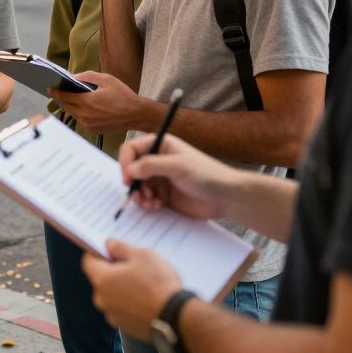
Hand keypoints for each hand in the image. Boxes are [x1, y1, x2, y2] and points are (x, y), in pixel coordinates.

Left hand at [49, 72, 150, 135]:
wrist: (136, 115)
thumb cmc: (123, 95)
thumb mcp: (106, 79)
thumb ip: (87, 76)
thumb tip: (74, 78)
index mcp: (87, 102)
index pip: (65, 96)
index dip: (56, 92)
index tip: (49, 88)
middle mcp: (85, 115)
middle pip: (67, 106)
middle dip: (61, 99)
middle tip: (57, 92)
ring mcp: (89, 124)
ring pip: (73, 114)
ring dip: (70, 106)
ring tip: (68, 98)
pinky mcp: (93, 130)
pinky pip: (81, 120)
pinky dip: (79, 113)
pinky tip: (81, 107)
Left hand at [82, 239, 182, 339]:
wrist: (177, 317)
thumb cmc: (158, 283)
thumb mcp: (142, 255)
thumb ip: (120, 248)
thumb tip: (108, 244)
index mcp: (102, 279)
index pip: (88, 261)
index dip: (98, 253)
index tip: (110, 250)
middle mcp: (102, 299)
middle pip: (101, 279)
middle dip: (113, 271)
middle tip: (134, 267)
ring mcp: (112, 315)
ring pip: (112, 295)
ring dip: (122, 289)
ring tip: (144, 285)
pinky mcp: (125, 327)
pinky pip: (122, 310)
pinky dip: (130, 304)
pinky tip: (147, 300)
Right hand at [117, 133, 235, 219]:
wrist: (225, 197)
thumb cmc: (206, 175)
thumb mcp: (177, 166)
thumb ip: (151, 165)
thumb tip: (129, 170)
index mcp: (161, 145)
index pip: (131, 149)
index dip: (125, 162)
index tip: (127, 178)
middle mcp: (158, 160)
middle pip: (132, 169)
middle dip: (133, 183)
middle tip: (138, 195)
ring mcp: (160, 178)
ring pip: (137, 186)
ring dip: (140, 196)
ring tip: (150, 203)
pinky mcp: (164, 194)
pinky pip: (146, 198)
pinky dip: (147, 203)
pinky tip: (157, 206)